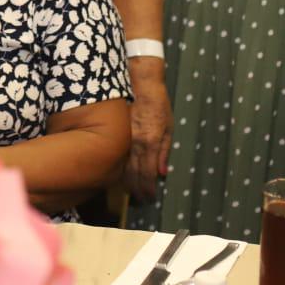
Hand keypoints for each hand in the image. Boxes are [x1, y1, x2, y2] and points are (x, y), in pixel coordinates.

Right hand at [124, 57, 172, 201]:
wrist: (140, 83)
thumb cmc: (159, 105)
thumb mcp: (169, 128)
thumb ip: (164, 151)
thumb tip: (162, 174)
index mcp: (152, 142)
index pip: (147, 174)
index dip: (148, 189)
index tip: (149, 199)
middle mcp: (136, 143)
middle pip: (133, 174)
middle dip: (136, 190)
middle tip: (140, 201)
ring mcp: (123, 138)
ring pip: (121, 167)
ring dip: (125, 182)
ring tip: (129, 193)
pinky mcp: (115, 132)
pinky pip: (115, 155)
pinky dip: (117, 167)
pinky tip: (118, 175)